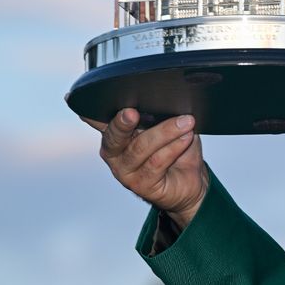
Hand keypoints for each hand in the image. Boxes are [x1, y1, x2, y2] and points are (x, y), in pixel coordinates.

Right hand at [84, 109, 208, 228]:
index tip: (96, 102)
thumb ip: (156, 114)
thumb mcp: (166, 125)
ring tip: (186, 122)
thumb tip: (160, 99)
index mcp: (116, 133)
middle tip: (133, 113)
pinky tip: (186, 137)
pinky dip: (174, 147)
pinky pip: (157, 162)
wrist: (191, 180)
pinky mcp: (141, 185)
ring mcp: (126, 171)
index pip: (97, 120)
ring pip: (140, 148)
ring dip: (165, 132)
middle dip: (122, 123)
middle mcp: (115, 153)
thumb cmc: (176, 148)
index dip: (93, 113)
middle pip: (113, 136)